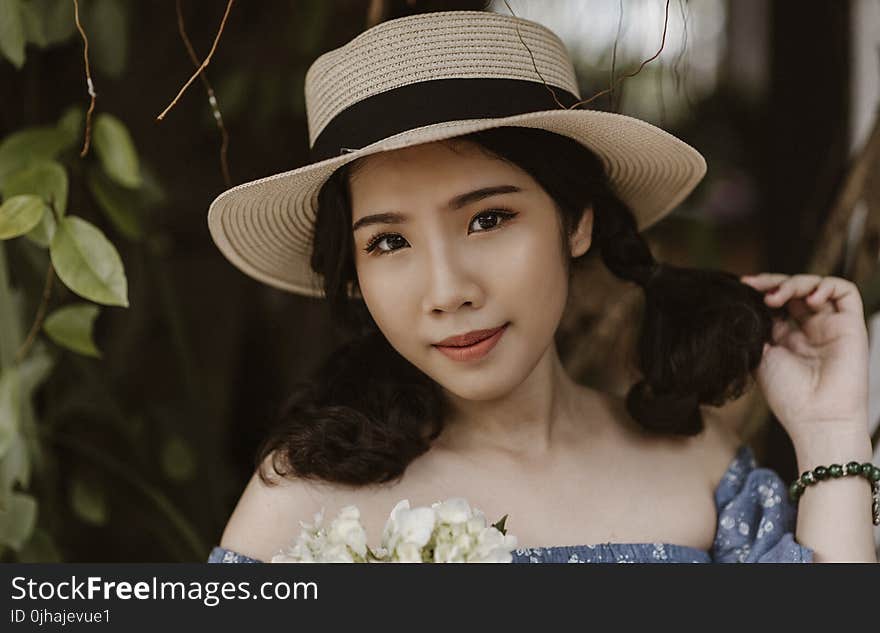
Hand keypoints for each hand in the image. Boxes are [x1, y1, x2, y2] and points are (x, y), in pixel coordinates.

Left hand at [739, 273, 868, 442]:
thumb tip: (747, 304)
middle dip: (774, 282)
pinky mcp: (852, 325)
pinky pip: (845, 292)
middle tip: (757, 289)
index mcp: (788, 337)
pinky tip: (808, 297)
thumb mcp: (761, 357)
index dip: (762, 288)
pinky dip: (826, 285)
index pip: (777, 300)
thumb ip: (757, 329)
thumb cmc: (788, 395)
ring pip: (817, 286)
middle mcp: (811, 329)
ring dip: (795, 283)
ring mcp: (831, 326)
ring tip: (777, 297)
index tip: (743, 286)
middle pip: (795, 289)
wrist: (816, 418)